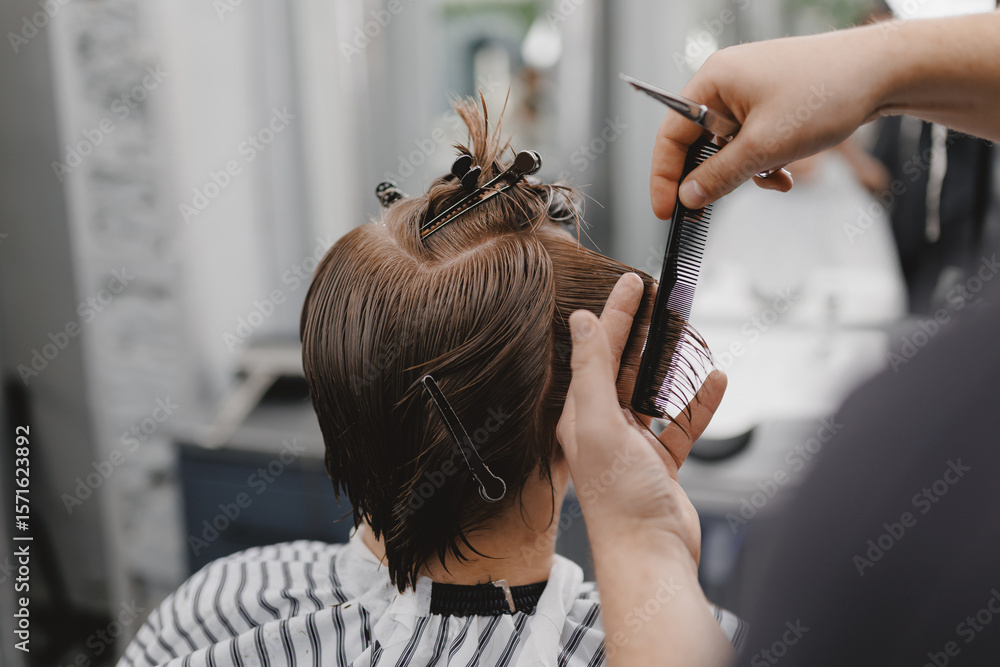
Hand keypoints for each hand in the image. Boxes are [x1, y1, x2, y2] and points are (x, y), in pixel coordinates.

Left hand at [556, 273, 726, 563]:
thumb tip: (579, 322)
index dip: (614, 313)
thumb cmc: (620, 500)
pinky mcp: (661, 463)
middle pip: (626, 366)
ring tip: (691, 340)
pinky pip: (681, 424)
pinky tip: (714, 383)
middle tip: (661, 301)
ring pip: (655, 392)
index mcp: (581, 415)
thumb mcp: (600, 424)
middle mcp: (603, 427)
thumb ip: (591, 371)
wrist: (651, 555)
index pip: (597, 351)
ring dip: (673, 367)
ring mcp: (633, 446)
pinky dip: (698, 403)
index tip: (632, 282)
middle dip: (644, 333)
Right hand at [650, 24, 892, 216]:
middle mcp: (726, 81)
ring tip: (776, 177)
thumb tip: (688, 197)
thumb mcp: (765, 146)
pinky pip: (752, 140)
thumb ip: (719, 176)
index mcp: (714, 80)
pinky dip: (764, 161)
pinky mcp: (772, 101)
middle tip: (714, 207)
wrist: (884, 71)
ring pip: (728, 146)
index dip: (664, 176)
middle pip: (698, 141)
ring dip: (747, 171)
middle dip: (716, 175)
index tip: (666, 211)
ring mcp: (750, 91)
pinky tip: (786, 170)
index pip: (670, 134)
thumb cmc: (826, 93)